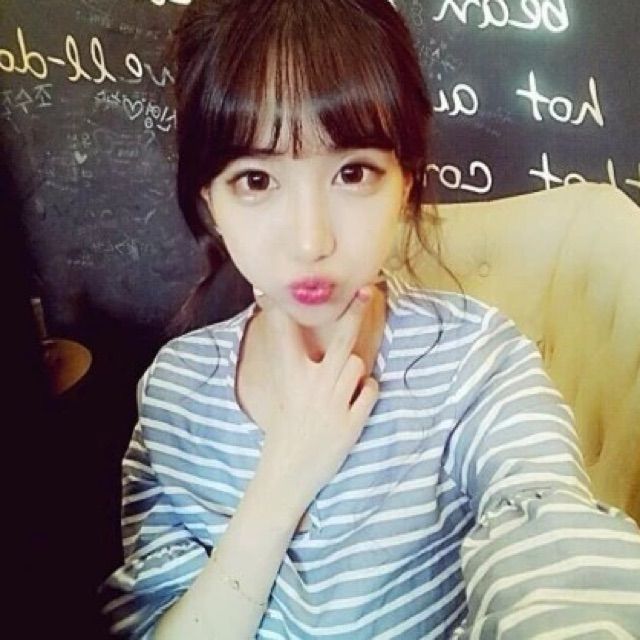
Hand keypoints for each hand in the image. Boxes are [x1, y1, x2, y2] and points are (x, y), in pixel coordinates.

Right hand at [254, 287, 379, 517]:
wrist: (288, 471)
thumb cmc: (286, 427)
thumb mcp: (283, 391)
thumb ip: (293, 363)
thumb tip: (297, 334)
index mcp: (290, 375)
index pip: (285, 331)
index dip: (281, 306)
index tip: (274, 285)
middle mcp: (313, 384)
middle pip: (342, 339)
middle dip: (355, 311)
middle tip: (367, 288)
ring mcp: (334, 403)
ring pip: (357, 364)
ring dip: (355, 371)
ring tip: (342, 387)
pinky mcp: (352, 421)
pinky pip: (370, 390)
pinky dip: (365, 392)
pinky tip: (352, 402)